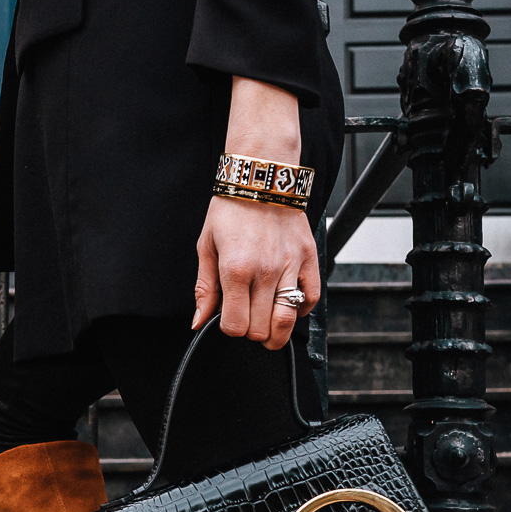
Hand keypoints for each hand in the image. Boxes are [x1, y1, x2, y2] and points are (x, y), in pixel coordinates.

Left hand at [192, 77, 320, 349]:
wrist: (262, 179)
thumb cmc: (231, 210)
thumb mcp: (206, 246)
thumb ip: (204, 288)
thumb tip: (199, 322)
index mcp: (235, 269)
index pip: (234, 325)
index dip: (228, 329)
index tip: (227, 319)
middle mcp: (265, 272)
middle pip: (261, 330)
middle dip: (250, 332)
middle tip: (246, 318)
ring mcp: (290, 267)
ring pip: (287, 322)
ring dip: (275, 332)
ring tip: (267, 326)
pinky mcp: (309, 259)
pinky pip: (310, 300)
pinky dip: (299, 310)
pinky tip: (286, 303)